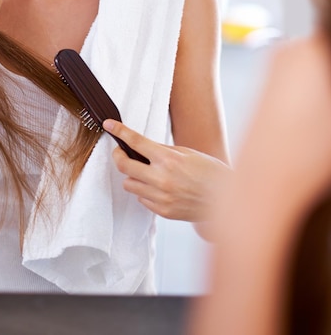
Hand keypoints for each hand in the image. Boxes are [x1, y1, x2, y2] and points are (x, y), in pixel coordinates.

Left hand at [103, 119, 229, 224]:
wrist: (226, 199)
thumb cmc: (209, 172)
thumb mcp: (187, 153)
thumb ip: (162, 151)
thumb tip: (141, 148)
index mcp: (168, 159)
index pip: (136, 142)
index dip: (119, 131)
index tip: (109, 125)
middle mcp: (161, 178)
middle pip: (123, 166)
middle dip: (118, 156)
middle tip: (120, 152)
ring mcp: (161, 196)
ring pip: (129, 184)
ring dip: (132, 176)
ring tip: (145, 173)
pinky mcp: (163, 211)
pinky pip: (141, 199)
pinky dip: (145, 191)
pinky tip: (158, 187)